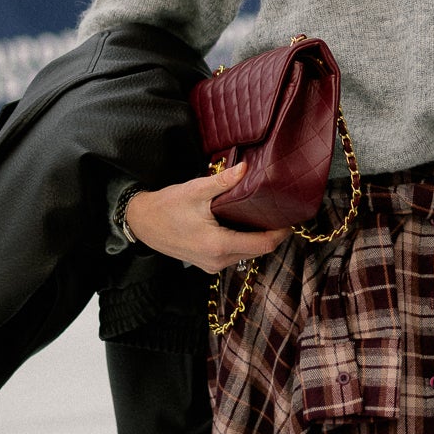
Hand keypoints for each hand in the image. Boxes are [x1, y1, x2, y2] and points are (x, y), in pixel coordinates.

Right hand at [125, 161, 291, 271]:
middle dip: (272, 234)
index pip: (262, 244)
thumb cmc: (166, 207)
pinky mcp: (207, 263)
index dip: (280, 232)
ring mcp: (212, 265)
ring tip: (266, 215)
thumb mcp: (195, 191)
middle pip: (258, 251)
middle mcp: (218, 261)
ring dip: (258, 238)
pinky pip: (235, 255)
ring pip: (247, 254)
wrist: (142, 223)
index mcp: (218, 245)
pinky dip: (244, 242)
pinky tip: (245, 224)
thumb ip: (223, 182)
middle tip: (281, 212)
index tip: (291, 217)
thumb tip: (246, 168)